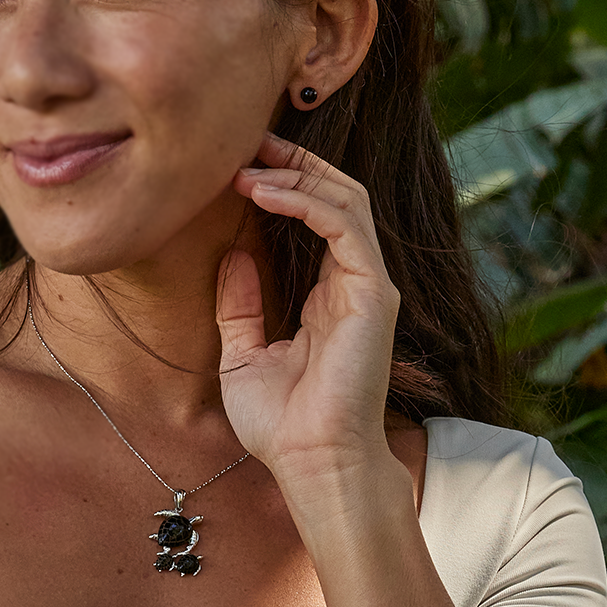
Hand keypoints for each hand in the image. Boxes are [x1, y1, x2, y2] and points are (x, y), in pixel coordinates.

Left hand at [217, 133, 406, 505]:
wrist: (311, 463)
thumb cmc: (282, 424)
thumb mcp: (243, 355)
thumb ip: (240, 306)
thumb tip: (234, 256)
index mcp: (328, 297)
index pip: (318, 217)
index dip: (285, 182)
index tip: (239, 165)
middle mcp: (353, 284)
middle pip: (337, 195)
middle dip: (294, 162)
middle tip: (246, 143)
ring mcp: (367, 285)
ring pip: (346, 198)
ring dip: (296, 174)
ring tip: (248, 166)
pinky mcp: (372, 292)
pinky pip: (343, 224)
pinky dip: (305, 200)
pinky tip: (265, 193)